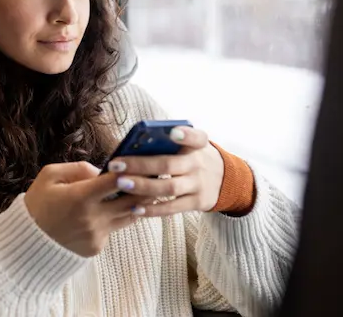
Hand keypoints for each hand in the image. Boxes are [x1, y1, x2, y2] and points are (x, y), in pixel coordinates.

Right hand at [24, 161, 149, 256]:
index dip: (133, 171)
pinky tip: (118, 208)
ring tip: (148, 190)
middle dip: (145, 187)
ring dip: (138, 203)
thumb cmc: (38, 204)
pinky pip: (114, 229)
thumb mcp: (49, 176)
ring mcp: (96, 235)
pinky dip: (118, 218)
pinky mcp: (96, 247)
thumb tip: (102, 170)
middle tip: (157, 176)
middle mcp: (92, 217)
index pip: (117, 181)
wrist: (26, 243)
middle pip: (131, 200)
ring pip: (129, 216)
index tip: (145, 163)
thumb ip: (78, 168)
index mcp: (80, 197)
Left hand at [107, 126, 224, 215]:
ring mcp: (198, 184)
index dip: (185, 135)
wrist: (225, 180)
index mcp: (198, 144)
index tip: (172, 132)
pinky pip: (172, 208)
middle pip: (168, 164)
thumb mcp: (192, 145)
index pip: (196, 137)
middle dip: (141, 165)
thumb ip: (169, 142)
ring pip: (169, 187)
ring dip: (143, 186)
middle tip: (116, 164)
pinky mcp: (197, 203)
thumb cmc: (194, 157)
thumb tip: (133, 144)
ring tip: (121, 183)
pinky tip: (135, 208)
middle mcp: (198, 164)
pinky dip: (153, 209)